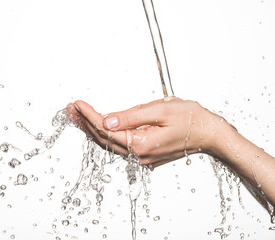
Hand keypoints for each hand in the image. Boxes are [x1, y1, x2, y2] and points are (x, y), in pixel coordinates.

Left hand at [69, 98, 224, 168]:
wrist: (210, 134)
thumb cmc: (191, 119)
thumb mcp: (160, 110)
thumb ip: (131, 117)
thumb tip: (106, 120)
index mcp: (142, 144)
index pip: (106, 130)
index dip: (89, 116)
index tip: (78, 104)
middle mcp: (139, 155)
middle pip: (104, 139)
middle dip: (85, 123)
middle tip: (71, 109)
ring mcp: (141, 158)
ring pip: (109, 143)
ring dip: (93, 129)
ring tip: (78, 116)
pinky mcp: (145, 155)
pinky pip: (119, 144)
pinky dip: (106, 134)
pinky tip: (99, 125)